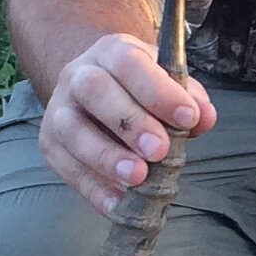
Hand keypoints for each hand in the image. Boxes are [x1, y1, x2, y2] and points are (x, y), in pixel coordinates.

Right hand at [42, 31, 214, 216]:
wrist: (95, 93)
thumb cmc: (139, 90)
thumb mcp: (166, 84)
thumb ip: (188, 98)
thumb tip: (205, 117)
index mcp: (111, 52)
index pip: (130, 64)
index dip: (159, 91)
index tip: (188, 118)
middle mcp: (78, 75)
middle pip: (94, 90)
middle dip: (129, 122)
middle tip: (159, 150)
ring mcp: (58, 109)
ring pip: (72, 130)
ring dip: (106, 157)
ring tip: (138, 178)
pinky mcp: (50, 143)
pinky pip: (66, 168)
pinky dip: (93, 188)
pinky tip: (118, 203)